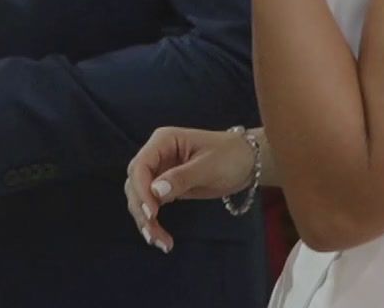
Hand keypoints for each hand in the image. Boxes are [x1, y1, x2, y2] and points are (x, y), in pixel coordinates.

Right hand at [124, 127, 254, 252]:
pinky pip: (151, 204)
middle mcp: (156, 155)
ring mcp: (159, 171)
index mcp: (163, 141)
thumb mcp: (208, 166)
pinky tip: (160, 237)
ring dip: (144, 219)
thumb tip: (155, 192)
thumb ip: (181, 178)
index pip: (140, 166)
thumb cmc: (231, 156)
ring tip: (159, 242)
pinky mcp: (165, 186)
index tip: (152, 214)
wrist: (247, 162)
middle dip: (141, 209)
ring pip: (140, 196)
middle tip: (153, 235)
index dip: (141, 190)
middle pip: (135, 183)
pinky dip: (153, 221)